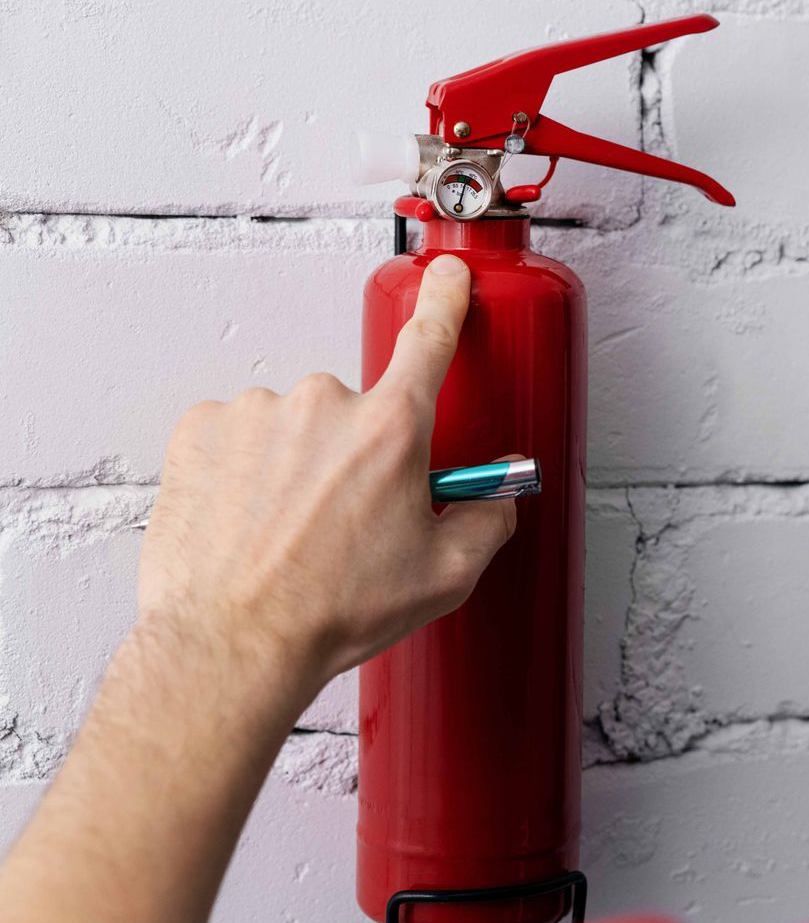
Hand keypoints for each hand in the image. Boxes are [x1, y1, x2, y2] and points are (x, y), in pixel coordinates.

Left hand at [136, 254, 515, 697]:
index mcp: (392, 431)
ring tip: (289, 532)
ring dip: (296, 464)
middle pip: (356, 412)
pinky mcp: (200, 430)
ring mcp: (255, 412)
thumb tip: (494, 495)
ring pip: (293, 426)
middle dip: (357, 455)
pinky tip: (249, 520)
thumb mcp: (444, 577)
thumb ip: (486, 520)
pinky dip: (245, 470)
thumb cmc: (331, 612)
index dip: (445, 303)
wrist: (232, 643)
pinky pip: (238, 436)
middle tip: (347, 521)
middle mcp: (323, 404)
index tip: (446, 279)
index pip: (431, 342)